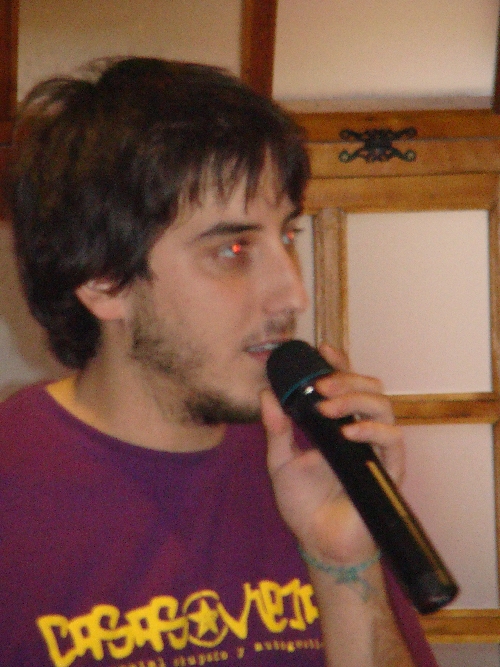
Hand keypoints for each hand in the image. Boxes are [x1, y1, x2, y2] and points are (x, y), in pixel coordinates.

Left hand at [260, 342, 405, 566]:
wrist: (317, 542)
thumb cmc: (302, 503)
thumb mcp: (280, 462)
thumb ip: (276, 429)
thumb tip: (265, 394)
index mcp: (338, 424)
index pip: (346, 384)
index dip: (340, 363)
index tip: (322, 348)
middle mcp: (361, 431)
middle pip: (370, 387)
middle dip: (347, 378)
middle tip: (321, 384)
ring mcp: (377, 449)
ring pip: (384, 406)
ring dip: (356, 399)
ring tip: (327, 407)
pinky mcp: (389, 469)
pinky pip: (392, 439)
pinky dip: (372, 429)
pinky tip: (347, 432)